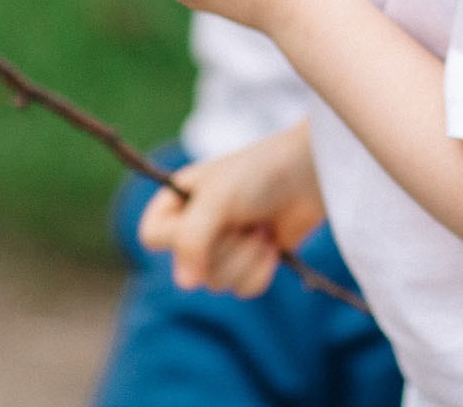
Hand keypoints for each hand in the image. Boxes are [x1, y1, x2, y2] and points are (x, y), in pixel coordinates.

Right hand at [138, 124, 324, 296]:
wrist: (310, 174)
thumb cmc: (258, 174)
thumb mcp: (217, 199)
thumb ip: (192, 239)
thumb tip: (185, 284)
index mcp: (177, 201)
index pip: (151, 237)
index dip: (176, 238)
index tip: (205, 222)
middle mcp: (195, 226)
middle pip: (189, 269)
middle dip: (223, 248)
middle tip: (242, 219)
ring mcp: (223, 247)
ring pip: (218, 283)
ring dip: (245, 257)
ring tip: (260, 228)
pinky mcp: (250, 263)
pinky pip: (244, 289)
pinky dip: (261, 269)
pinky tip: (272, 242)